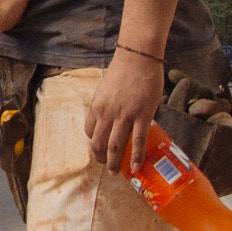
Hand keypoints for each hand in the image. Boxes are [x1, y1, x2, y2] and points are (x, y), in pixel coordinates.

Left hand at [84, 53, 164, 172]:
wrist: (138, 57)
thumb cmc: (123, 71)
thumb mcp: (106, 89)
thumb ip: (107, 105)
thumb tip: (111, 118)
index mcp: (96, 106)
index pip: (90, 131)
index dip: (94, 143)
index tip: (100, 149)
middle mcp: (107, 113)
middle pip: (98, 143)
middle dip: (100, 158)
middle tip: (106, 166)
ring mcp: (124, 115)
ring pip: (115, 146)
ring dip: (114, 162)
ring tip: (116, 173)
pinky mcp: (142, 115)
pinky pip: (138, 140)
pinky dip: (135, 156)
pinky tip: (136, 167)